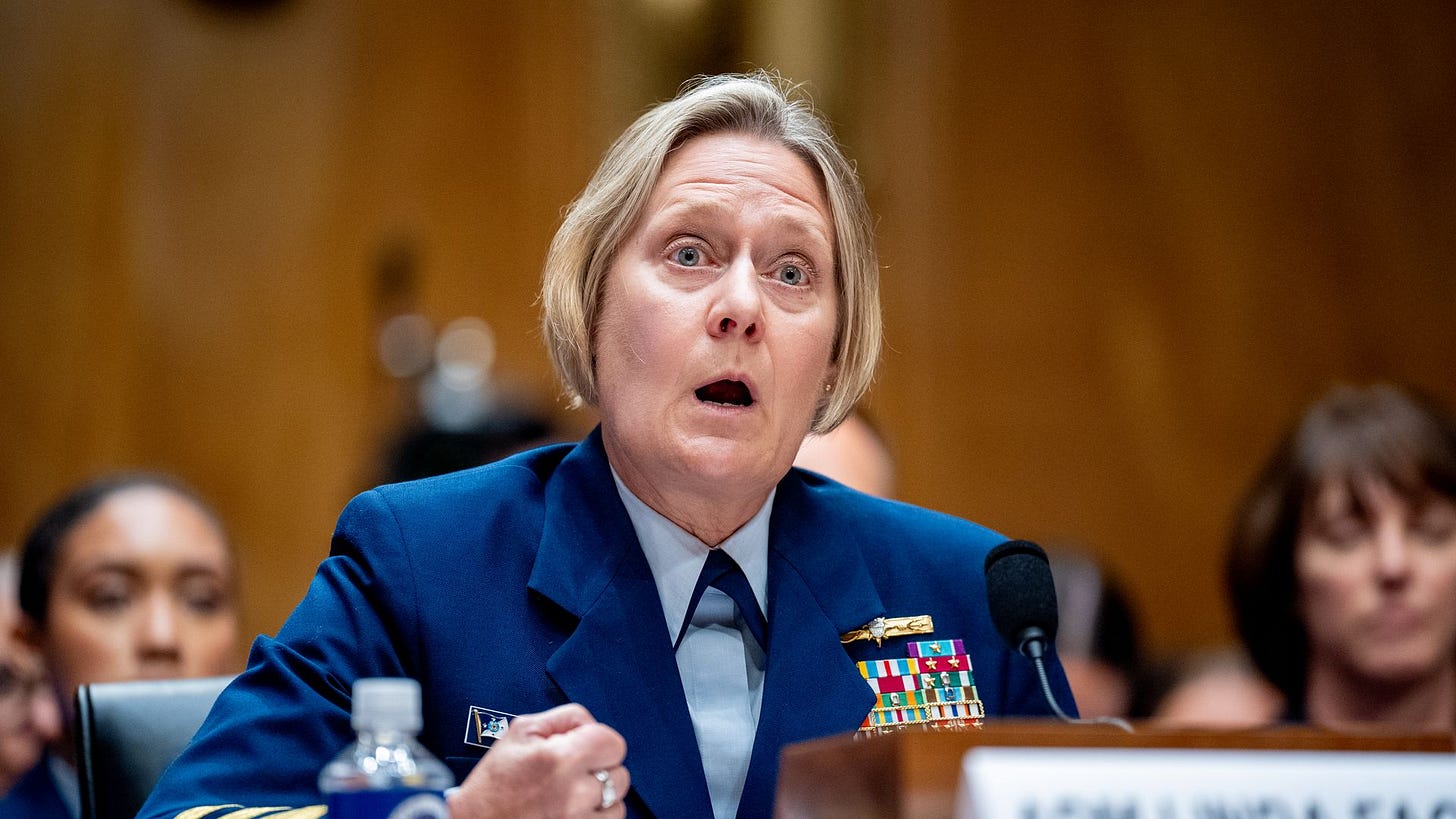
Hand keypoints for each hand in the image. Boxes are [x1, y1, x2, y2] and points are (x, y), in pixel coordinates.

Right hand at [445, 703, 629, 818]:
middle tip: (575, 771)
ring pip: (617, 805)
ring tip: (573, 794)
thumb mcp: (521, 731)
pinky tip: (573, 811)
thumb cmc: (496, 780)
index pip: (613, 743)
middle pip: (620, 775)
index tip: (584, 747)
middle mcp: (573, 795)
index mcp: (559, 760)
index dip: (600, 741)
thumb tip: (592, 725)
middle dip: (601, 769)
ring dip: (601, 798)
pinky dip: (595, 818)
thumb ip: (564, 718)